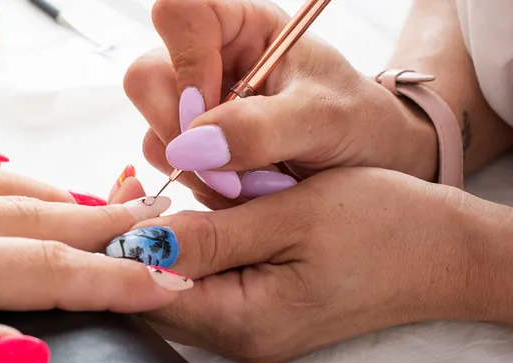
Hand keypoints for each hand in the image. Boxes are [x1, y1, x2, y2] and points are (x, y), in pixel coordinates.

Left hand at [105, 167, 500, 362]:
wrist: (443, 252)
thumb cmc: (382, 225)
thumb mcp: (294, 215)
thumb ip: (215, 233)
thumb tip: (143, 241)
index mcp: (247, 321)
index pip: (152, 295)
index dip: (125, 249)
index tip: (121, 198)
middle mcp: (242, 337)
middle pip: (158, 297)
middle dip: (138, 244)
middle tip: (134, 187)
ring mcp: (251, 330)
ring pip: (179, 289)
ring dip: (164, 244)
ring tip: (158, 193)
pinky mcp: (261, 313)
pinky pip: (206, 284)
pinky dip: (192, 249)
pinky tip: (195, 212)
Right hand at [124, 0, 437, 203]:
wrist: (371, 165)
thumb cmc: (359, 124)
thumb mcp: (323, 119)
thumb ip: (260, 129)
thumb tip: (189, 147)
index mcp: (241, 27)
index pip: (178, 14)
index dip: (185, 61)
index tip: (213, 105)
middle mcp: (209, 62)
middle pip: (147, 79)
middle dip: (181, 131)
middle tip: (230, 163)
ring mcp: (197, 108)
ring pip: (156, 133)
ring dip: (200, 170)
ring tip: (256, 180)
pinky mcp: (196, 148)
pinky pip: (171, 169)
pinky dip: (205, 187)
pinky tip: (246, 188)